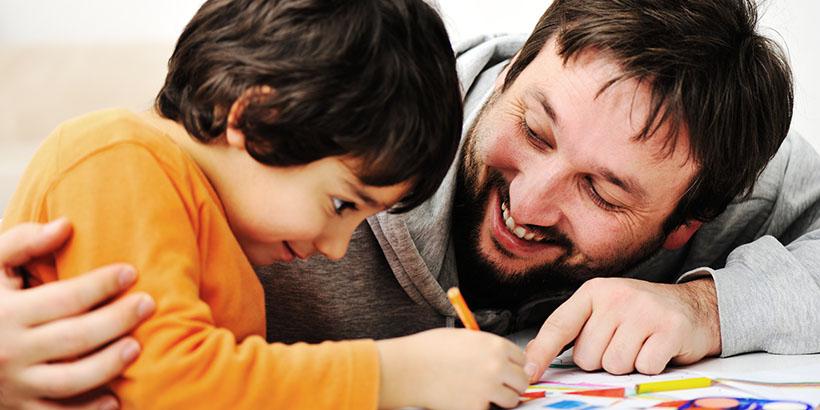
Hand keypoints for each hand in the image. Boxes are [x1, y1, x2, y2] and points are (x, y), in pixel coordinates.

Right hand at [0, 219, 154, 409]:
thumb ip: (22, 243)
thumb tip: (66, 226)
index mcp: (6, 312)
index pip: (65, 298)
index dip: (101, 284)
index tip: (131, 271)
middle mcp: (10, 351)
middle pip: (75, 338)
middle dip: (116, 320)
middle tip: (148, 304)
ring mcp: (15, 384)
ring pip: (70, 381)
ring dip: (108, 366)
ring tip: (137, 347)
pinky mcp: (18, 408)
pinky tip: (116, 399)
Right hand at [377, 328, 527, 409]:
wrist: (409, 369)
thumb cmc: (429, 350)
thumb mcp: (464, 338)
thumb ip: (486, 347)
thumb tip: (499, 357)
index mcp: (495, 346)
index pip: (522, 359)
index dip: (514, 365)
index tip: (508, 369)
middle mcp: (496, 367)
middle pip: (522, 381)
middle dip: (512, 383)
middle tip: (500, 384)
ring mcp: (487, 389)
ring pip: (512, 400)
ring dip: (501, 398)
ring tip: (484, 392)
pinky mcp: (476, 407)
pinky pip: (488, 409)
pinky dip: (480, 406)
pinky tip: (466, 397)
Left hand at [523, 277, 720, 380]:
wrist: (695, 306)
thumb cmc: (642, 313)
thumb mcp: (605, 310)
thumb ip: (575, 329)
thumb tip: (536, 359)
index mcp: (593, 292)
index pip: (559, 325)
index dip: (541, 352)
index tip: (528, 373)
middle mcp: (616, 297)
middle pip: (588, 356)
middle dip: (602, 360)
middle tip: (623, 343)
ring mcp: (644, 312)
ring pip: (614, 365)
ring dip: (627, 365)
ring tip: (640, 345)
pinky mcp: (669, 329)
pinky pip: (643, 367)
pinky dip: (650, 367)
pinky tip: (657, 349)